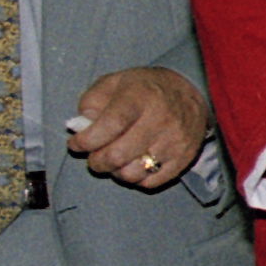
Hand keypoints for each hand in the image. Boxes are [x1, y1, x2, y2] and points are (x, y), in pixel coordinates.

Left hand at [68, 66, 206, 187]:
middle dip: (96, 161)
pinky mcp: (184, 158)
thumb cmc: (143, 89)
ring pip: (132, 174)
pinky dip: (135, 178)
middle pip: (117, 155)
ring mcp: (174, 142)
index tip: (76, 143)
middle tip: (94, 156)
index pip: (110, 126)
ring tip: (114, 160)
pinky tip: (133, 164)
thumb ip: (92, 101)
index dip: (86, 140)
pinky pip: (151, 182)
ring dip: (115, 171)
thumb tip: (82, 126)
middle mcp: (161, 120)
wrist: (188, 92)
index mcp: (140, 97)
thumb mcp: (114, 82)